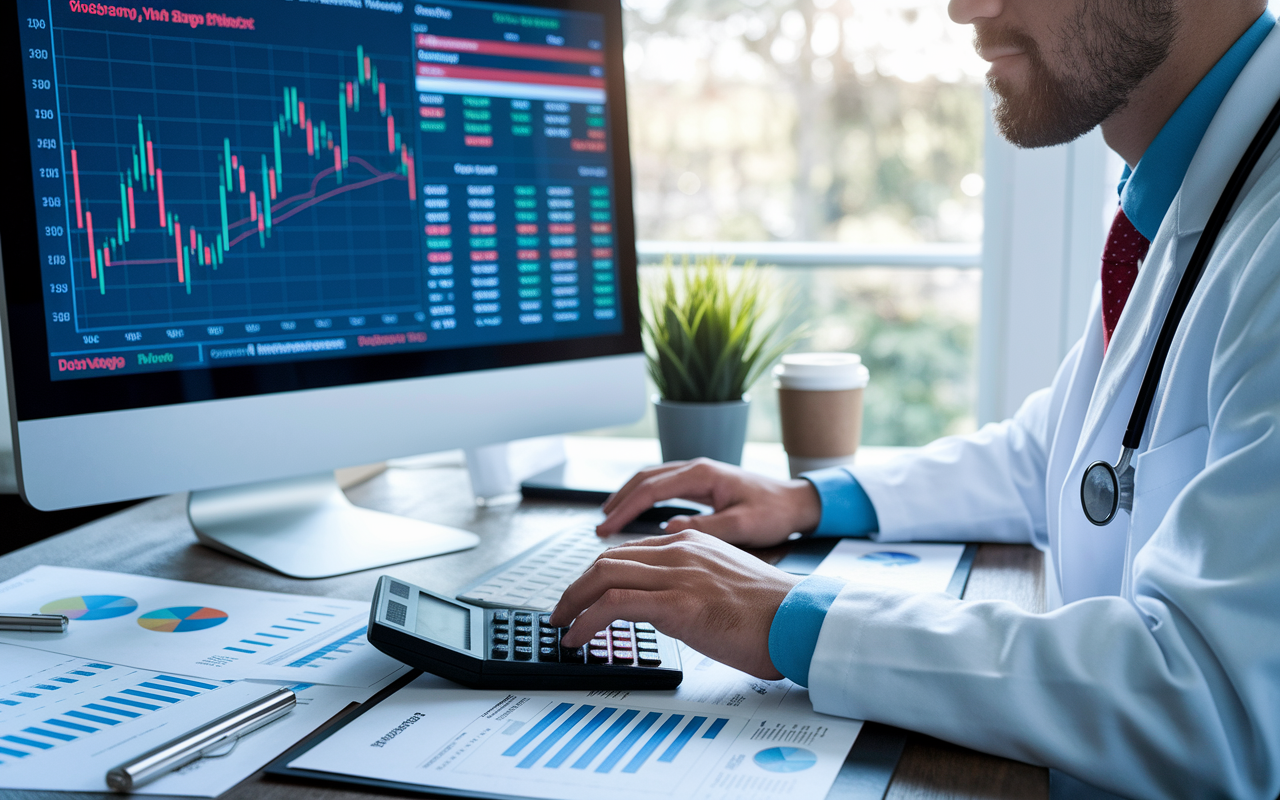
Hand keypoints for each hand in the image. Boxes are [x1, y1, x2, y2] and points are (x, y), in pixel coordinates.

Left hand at [550, 530, 802, 678]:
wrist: (799, 622)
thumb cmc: (771, 615)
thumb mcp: (725, 585)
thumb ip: (693, 584)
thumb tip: (664, 606)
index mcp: (693, 544)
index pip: (631, 552)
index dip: (599, 575)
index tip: (584, 596)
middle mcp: (681, 551)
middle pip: (608, 559)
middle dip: (576, 586)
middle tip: (562, 611)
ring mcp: (678, 575)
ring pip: (603, 576)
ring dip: (572, 602)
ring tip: (562, 625)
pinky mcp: (677, 603)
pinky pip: (614, 605)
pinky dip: (586, 621)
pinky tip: (578, 638)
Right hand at [597, 458, 821, 548]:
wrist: (798, 503)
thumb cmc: (775, 513)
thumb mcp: (742, 526)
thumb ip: (706, 528)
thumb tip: (668, 529)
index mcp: (703, 474)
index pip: (652, 488)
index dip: (626, 508)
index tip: (606, 527)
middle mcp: (697, 469)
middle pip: (645, 479)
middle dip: (619, 500)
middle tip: (600, 524)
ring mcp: (699, 474)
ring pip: (652, 479)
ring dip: (629, 496)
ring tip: (610, 518)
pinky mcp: (702, 483)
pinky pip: (664, 486)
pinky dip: (644, 498)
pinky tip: (638, 514)